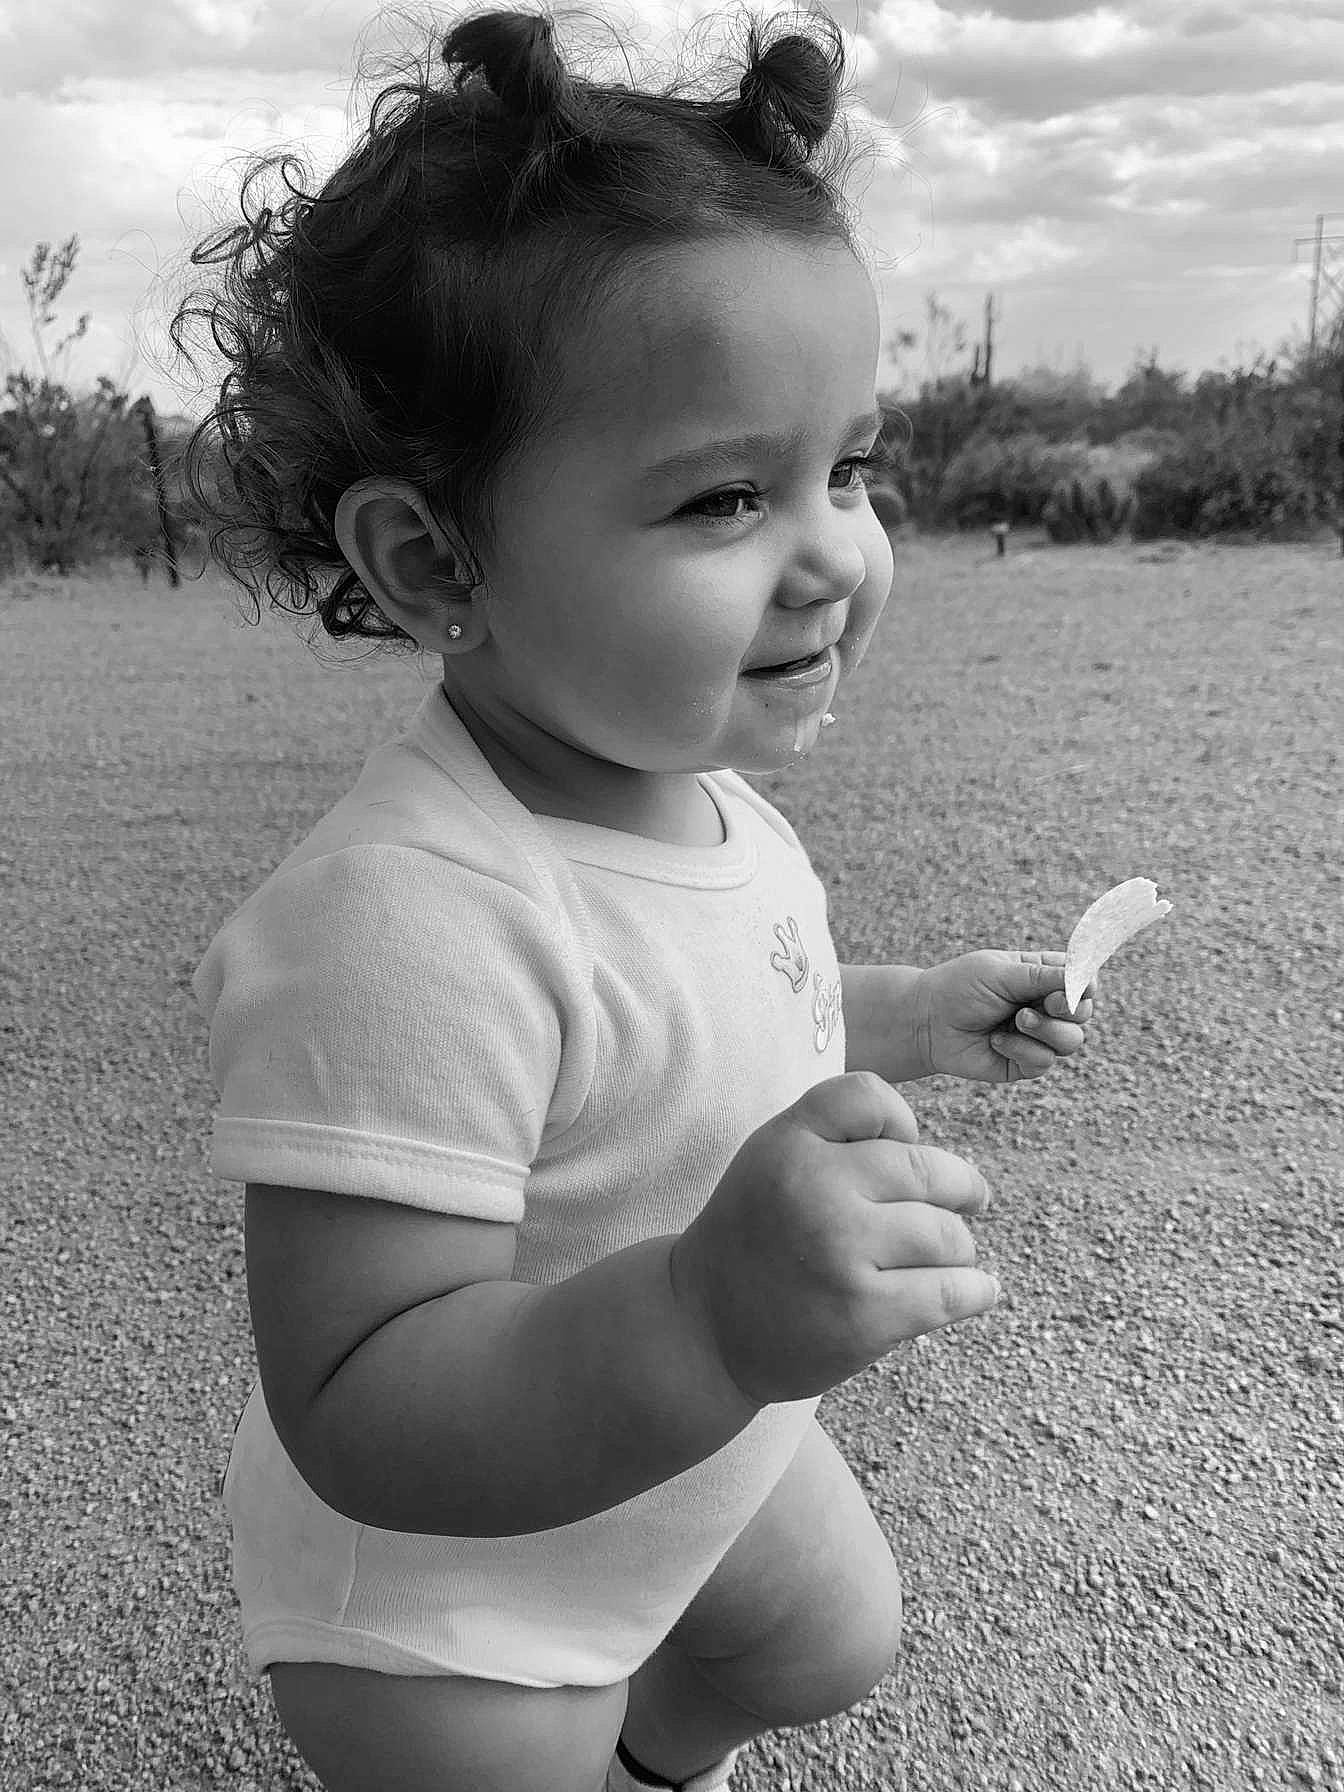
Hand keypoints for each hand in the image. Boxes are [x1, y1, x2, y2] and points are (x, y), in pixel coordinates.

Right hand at [670, 1072, 997, 1405]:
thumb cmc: (758, 1236)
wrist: (705, 1328)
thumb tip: (938, 1155)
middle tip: (968, 1202)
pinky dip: (976, 1290)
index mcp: (787, 1144)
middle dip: (960, 1188)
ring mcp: (839, 1254)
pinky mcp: (863, 1316)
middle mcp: (812, 1189)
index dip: (900, 1121)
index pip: (871, 1097)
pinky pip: (952, 1292)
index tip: (903, 1150)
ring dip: (960, 1247)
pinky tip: (977, 1289)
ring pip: (948, 1234)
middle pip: (928, 1169)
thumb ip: (838, 1135)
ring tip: (949, 1257)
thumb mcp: (774, 1159)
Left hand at [914, 950, 1095, 1083]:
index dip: (1085, 984)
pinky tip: (996, 1040)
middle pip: (1084, 1012)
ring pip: (1072, 1041)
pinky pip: (1044, 1061)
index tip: (1072, 985)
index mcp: (1042, 976)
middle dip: (1069, 1008)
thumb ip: (1043, 976)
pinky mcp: (1025, 1063)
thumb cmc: (959, 988)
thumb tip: (1085, 978)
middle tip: (1046, 1003)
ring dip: (1046, 1030)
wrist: (925, 1022)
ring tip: (1017, 1020)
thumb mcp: (1001, 972)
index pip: (1083, 980)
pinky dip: (1022, 1050)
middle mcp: (1045, 1007)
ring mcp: (1037, 1036)